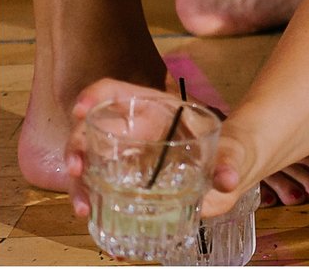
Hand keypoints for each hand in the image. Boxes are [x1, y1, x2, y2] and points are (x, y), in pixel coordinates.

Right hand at [64, 80, 258, 220]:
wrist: (229, 171)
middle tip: (77, 170)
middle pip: (91, 128)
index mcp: (155, 109)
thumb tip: (228, 180)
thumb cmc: (228, 149)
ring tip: (83, 206)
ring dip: (78, 182)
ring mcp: (124, 155)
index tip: (82, 110)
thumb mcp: (232, 149)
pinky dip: (89, 200)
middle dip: (76, 146)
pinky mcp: (123, 180)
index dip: (94, 96)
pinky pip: (97, 186)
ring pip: (88, 161)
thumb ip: (230, 160)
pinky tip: (90, 215)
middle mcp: (132, 129)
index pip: (115, 92)